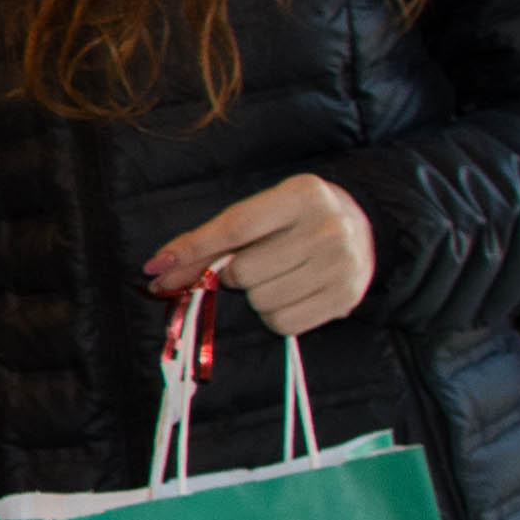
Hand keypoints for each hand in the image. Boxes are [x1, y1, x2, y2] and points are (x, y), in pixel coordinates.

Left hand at [145, 174, 376, 337]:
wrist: (363, 226)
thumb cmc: (293, 220)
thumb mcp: (257, 215)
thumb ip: (208, 241)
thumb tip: (157, 269)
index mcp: (301, 195)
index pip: (235, 227)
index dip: (192, 251)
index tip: (156, 269)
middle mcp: (329, 227)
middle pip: (244, 273)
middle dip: (233, 275)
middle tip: (252, 264)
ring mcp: (343, 264)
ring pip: (262, 302)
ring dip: (255, 296)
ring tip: (276, 277)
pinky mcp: (347, 297)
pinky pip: (284, 324)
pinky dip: (275, 316)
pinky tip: (290, 294)